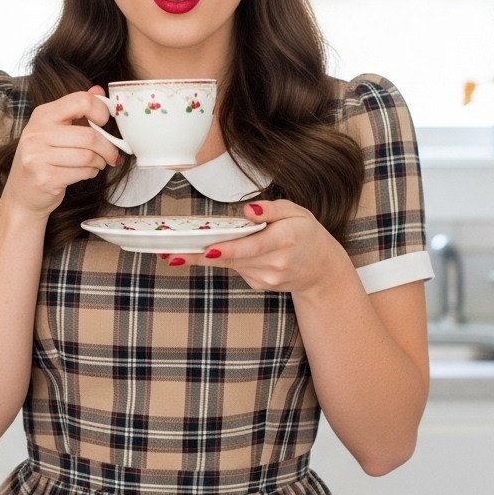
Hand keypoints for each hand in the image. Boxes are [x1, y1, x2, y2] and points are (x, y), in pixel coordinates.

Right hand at [4, 86, 120, 218]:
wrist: (22, 194)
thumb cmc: (44, 159)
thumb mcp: (55, 130)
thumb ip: (77, 110)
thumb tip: (99, 91)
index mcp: (42, 114)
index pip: (80, 101)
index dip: (101, 110)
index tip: (105, 122)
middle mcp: (37, 133)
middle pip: (89, 135)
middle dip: (108, 147)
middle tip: (112, 153)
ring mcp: (38, 156)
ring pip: (88, 156)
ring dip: (100, 162)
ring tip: (98, 163)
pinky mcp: (45, 178)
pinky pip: (82, 172)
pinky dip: (91, 173)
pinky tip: (87, 172)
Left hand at [169, 199, 347, 296]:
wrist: (322, 270)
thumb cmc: (308, 235)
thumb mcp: (296, 212)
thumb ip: (271, 209)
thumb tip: (248, 211)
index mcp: (287, 239)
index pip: (252, 246)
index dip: (228, 249)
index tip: (207, 249)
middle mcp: (276, 263)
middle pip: (232, 258)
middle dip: (200, 255)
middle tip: (171, 253)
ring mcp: (267, 278)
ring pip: (231, 264)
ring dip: (205, 257)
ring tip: (175, 252)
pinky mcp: (260, 284)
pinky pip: (237, 268)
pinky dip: (228, 258)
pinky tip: (221, 250)